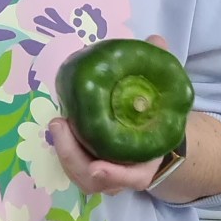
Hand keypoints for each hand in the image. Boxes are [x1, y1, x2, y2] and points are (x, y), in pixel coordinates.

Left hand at [50, 32, 169, 195]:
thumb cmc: (155, 117)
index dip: (115, 174)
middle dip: (73, 156)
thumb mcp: (163, 94)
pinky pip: (73, 164)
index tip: (97, 167)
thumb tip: (156, 40)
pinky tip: (58, 125)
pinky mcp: (88, 162)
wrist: (155, 136)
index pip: (133, 177)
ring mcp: (104, 172)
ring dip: (64, 152)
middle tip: (60, 125)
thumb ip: (161, 69)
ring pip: (79, 174)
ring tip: (56, 123)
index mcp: (146, 163)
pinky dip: (63, 148)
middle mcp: (123, 173)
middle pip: (94, 179)